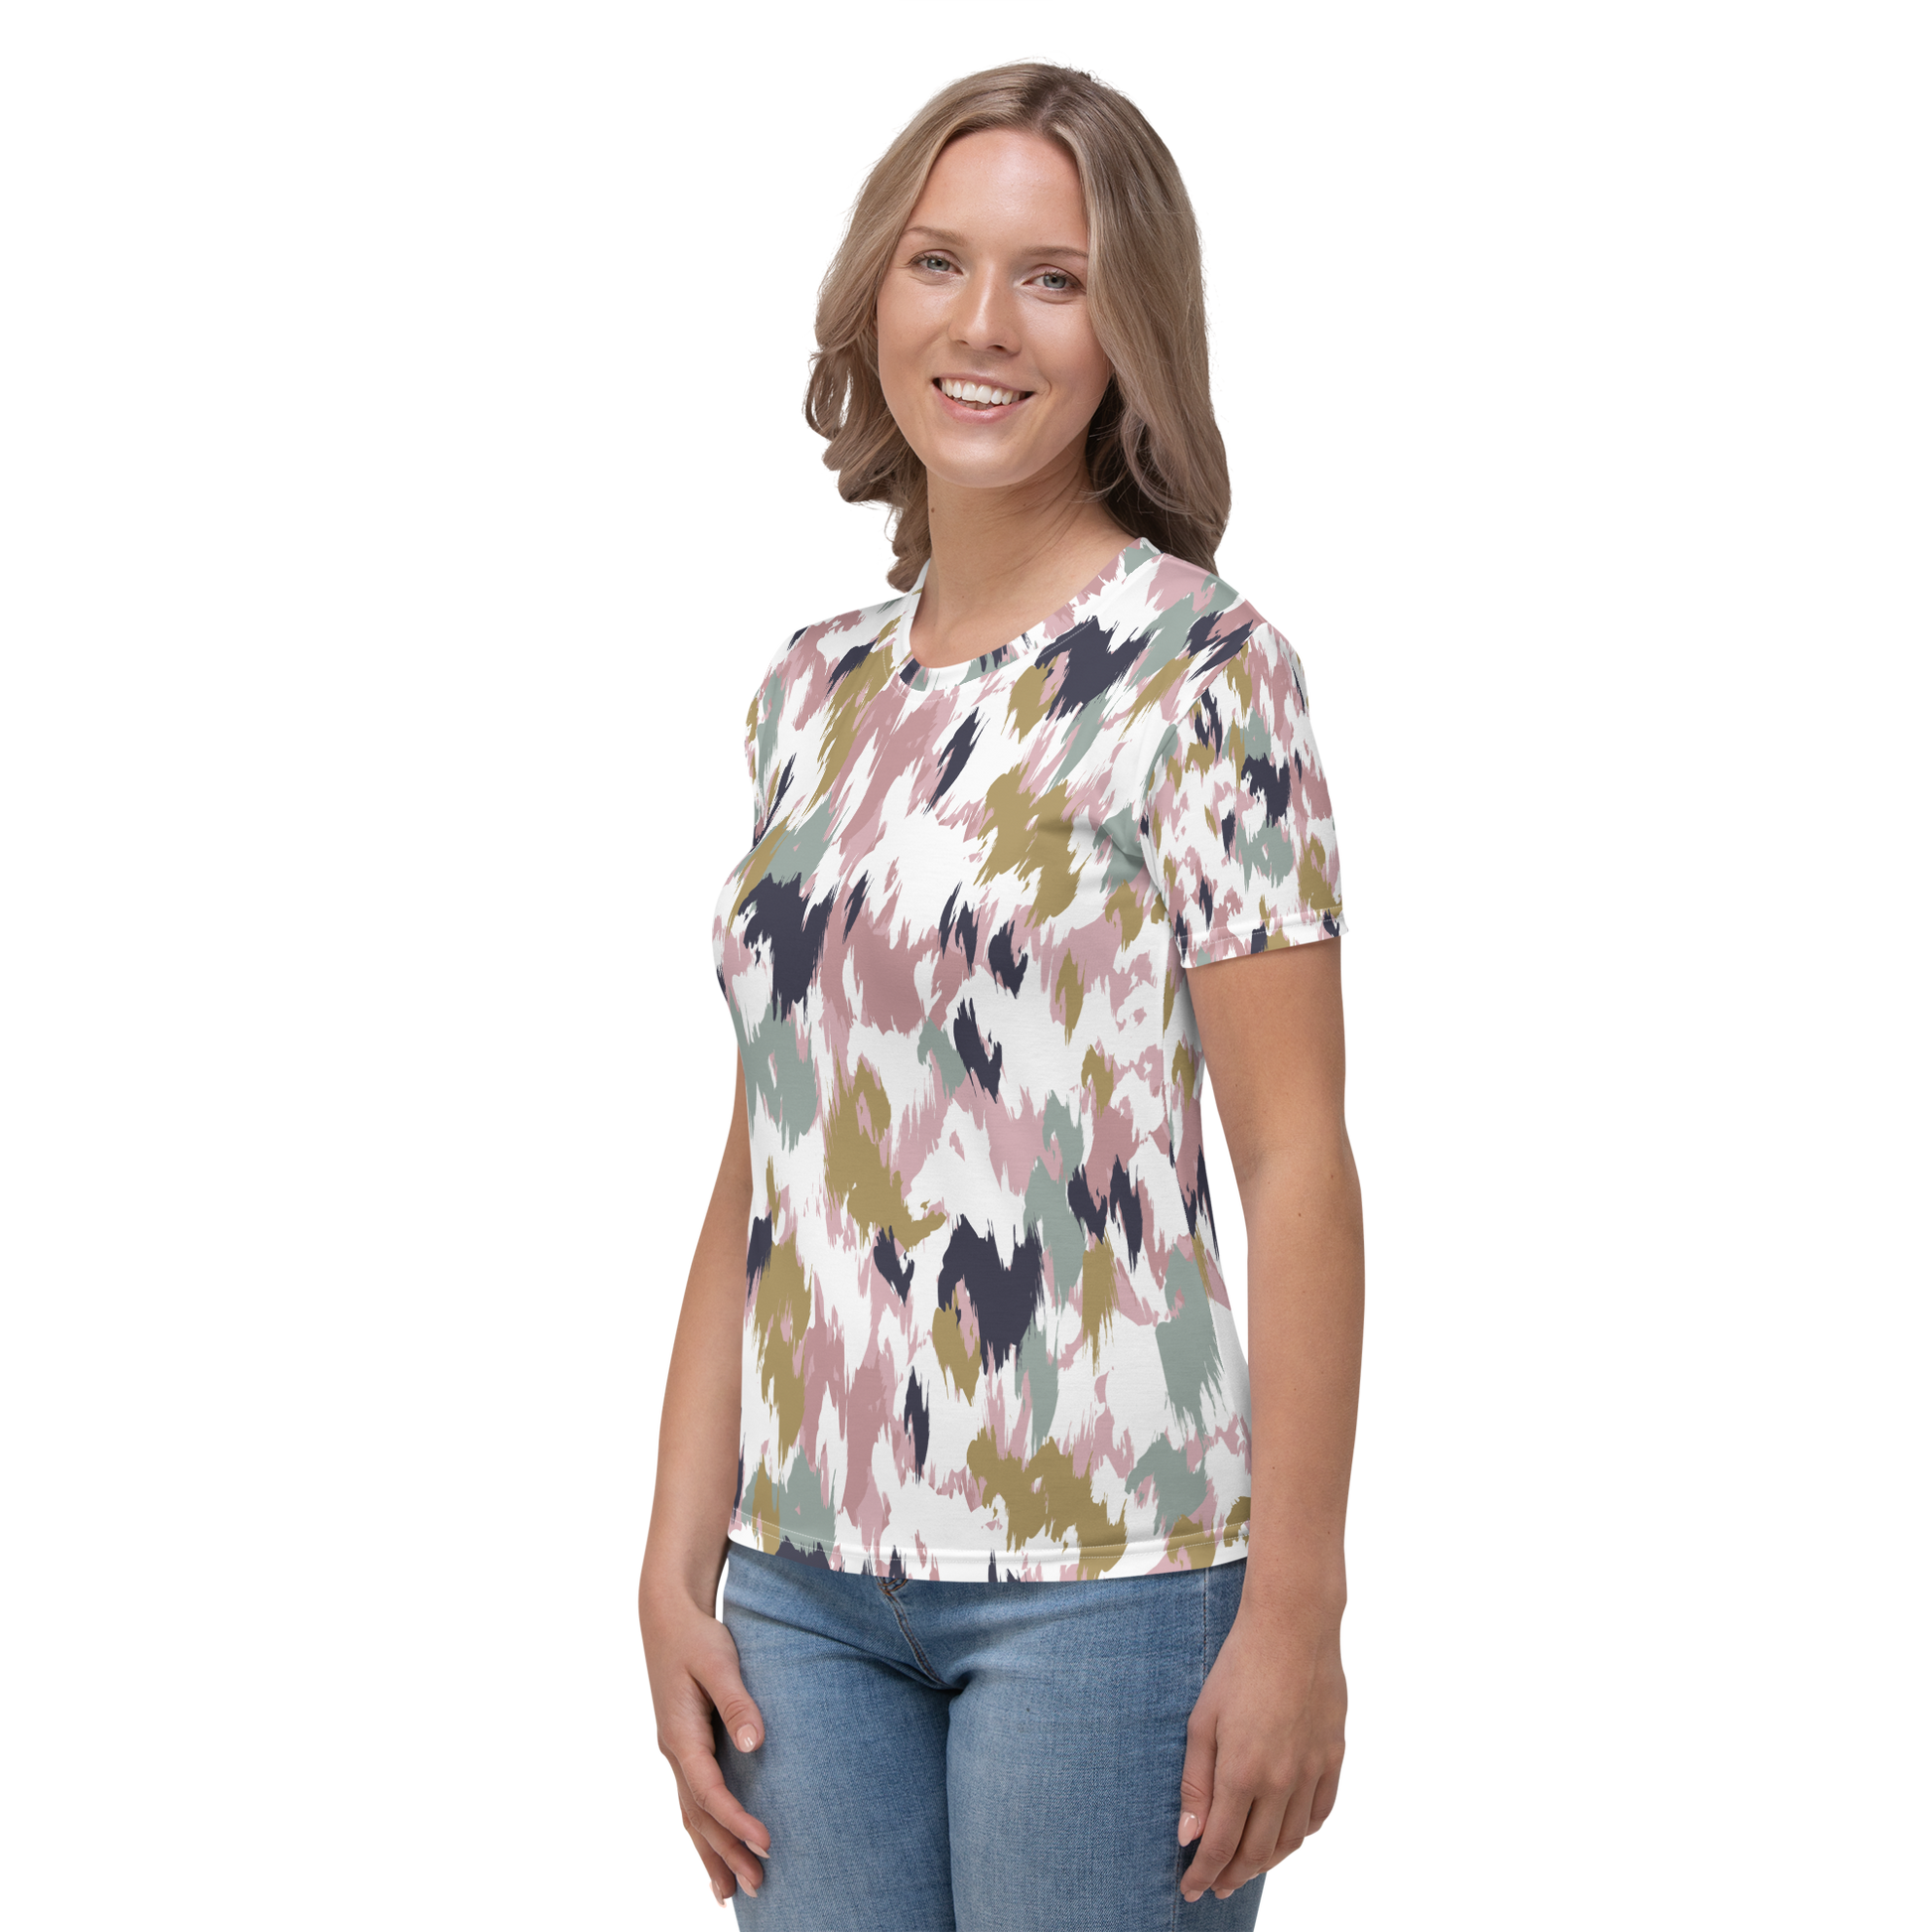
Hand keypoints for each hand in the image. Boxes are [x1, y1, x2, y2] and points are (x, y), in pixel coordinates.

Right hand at [639, 1586, 772, 1909]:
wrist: (665, 1616)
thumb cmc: (695, 1634)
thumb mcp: (718, 1660)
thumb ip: (736, 1702)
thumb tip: (757, 1743)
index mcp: (679, 1735)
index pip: (708, 1792)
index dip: (736, 1821)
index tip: (766, 1842)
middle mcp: (671, 1751)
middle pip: (696, 1816)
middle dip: (724, 1854)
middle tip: (756, 1888)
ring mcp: (672, 1753)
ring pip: (687, 1816)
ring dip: (708, 1855)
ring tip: (727, 1896)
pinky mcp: (680, 1749)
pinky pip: (687, 1802)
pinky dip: (698, 1834)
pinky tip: (709, 1858)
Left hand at [1177, 1592, 1348, 1903]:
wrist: (1294, 1629)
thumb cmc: (1238, 1668)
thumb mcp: (1202, 1720)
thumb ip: (1195, 1782)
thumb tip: (1188, 1836)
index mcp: (1240, 1773)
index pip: (1220, 1845)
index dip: (1204, 1874)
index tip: (1191, 1890)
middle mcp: (1279, 1782)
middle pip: (1256, 1852)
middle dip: (1233, 1875)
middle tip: (1217, 1886)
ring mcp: (1312, 1772)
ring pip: (1292, 1840)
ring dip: (1268, 1861)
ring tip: (1249, 1866)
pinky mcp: (1335, 1758)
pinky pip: (1322, 1813)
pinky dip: (1305, 1834)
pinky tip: (1291, 1837)